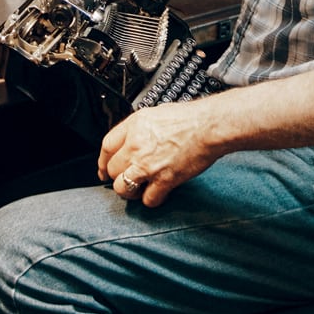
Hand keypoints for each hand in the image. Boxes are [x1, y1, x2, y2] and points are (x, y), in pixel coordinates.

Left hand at [98, 101, 216, 206]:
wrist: (210, 126)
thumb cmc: (190, 119)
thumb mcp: (156, 114)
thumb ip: (140, 129)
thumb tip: (133, 140)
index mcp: (134, 126)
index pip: (106, 147)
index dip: (103, 161)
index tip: (104, 169)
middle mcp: (136, 146)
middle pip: (111, 169)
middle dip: (117, 177)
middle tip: (126, 179)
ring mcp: (148, 165)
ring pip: (122, 188)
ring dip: (129, 192)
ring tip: (139, 189)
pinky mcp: (163, 180)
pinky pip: (148, 199)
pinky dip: (152, 200)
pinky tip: (158, 194)